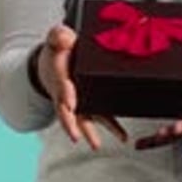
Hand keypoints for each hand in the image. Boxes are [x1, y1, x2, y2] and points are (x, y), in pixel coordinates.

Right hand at [37, 25, 127, 149]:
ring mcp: (80, 103)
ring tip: (96, 145)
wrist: (59, 59)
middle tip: (75, 135)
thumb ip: (59, 36)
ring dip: (91, 134)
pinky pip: (102, 117)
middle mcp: (68, 95)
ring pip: (85, 121)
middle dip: (71, 124)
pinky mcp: (93, 105)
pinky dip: (112, 128)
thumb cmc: (60, 50)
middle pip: (67, 113)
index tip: (69, 101)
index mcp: (60, 77)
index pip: (61, 88)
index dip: (64, 95)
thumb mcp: (57, 39)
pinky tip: (123, 137)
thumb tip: (65, 37)